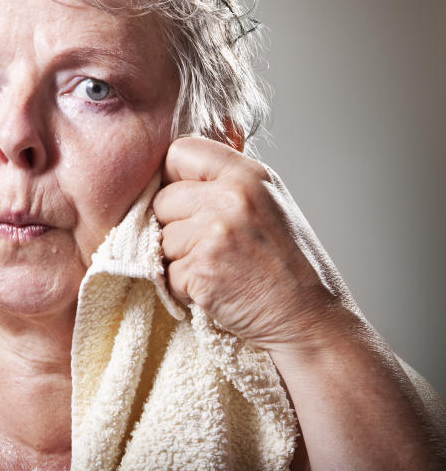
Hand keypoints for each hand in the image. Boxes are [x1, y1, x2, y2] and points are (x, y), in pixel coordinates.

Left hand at [152, 136, 354, 352]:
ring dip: (178, 260)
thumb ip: (225, 183)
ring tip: (219, 269)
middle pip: (162, 199)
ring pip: (160, 238)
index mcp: (248, 174)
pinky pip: (166, 273)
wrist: (311, 320)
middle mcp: (231, 197)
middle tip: (209, 247)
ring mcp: (215, 232)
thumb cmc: (289, 266)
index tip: (183, 199)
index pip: (180, 151)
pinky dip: (183, 288)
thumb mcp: (268, 204)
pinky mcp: (202, 269)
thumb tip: (171, 174)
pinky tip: (217, 290)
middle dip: (174, 226)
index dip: (172, 176)